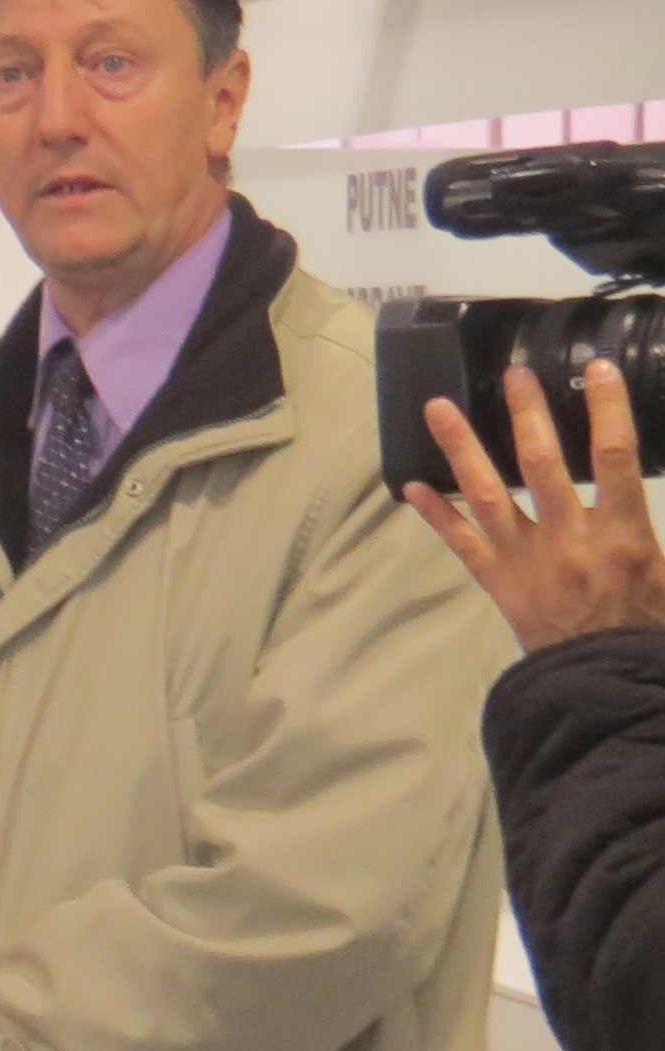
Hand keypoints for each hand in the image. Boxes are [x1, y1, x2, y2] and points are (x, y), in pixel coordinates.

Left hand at [406, 361, 664, 652]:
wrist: (603, 680)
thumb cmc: (644, 622)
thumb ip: (649, 528)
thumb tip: (637, 478)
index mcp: (621, 533)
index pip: (616, 458)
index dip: (607, 409)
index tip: (597, 370)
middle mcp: (568, 539)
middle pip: (542, 463)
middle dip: (526, 414)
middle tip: (512, 374)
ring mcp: (525, 558)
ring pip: (486, 494)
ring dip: (460, 448)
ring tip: (437, 407)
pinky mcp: (497, 580)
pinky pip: (459, 542)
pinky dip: (434, 513)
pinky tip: (410, 486)